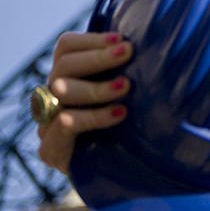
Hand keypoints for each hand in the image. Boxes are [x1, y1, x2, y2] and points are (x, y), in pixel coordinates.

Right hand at [37, 33, 131, 173]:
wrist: (124, 171)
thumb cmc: (132, 124)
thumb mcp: (132, 91)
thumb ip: (132, 68)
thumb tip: (161, 40)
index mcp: (69, 76)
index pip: (66, 47)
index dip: (92, 40)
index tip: (123, 38)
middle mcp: (54, 96)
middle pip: (64, 66)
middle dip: (98, 58)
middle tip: (128, 53)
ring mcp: (48, 123)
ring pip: (61, 92)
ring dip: (96, 87)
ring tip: (126, 86)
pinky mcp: (51, 149)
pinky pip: (62, 125)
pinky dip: (93, 116)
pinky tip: (119, 113)